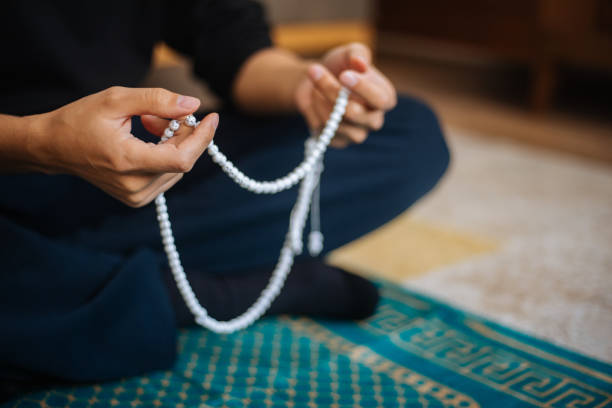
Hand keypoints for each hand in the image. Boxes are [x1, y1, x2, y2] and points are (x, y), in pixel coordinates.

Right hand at [27, 86, 217, 206]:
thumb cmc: (81, 120)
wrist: (54, 147)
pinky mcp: (137, 199)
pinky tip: (147, 138)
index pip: (182, 158)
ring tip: (146, 122)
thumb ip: (157, 100)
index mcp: (128, 162)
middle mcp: (134, 186)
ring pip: (177, 167)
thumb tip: (193, 104)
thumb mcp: (116, 100)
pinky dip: (165, 153)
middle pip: (182, 159)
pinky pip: (167, 174)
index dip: (202, 138)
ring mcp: (136, 196)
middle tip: (158, 112)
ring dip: (173, 141)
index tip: (212, 117)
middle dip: (181, 131)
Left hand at [295, 43, 396, 147]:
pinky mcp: (338, 141)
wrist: (315, 81)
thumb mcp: (349, 52)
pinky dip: (313, 111)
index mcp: (385, 98)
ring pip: (335, 122)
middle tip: (314, 70)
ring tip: (315, 85)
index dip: (364, 89)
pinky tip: (315, 101)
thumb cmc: (339, 65)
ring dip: (319, 99)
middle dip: (331, 90)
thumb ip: (358, 54)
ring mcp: (356, 133)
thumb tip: (362, 64)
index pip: (382, 100)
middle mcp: (374, 120)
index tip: (344, 75)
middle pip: (354, 113)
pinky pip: (322, 131)